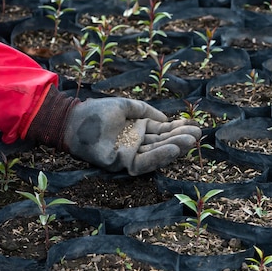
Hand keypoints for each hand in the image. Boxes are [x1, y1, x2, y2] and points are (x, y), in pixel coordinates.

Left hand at [26, 87, 200, 174]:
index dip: (178, 130)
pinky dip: (158, 157)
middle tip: (198, 134)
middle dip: (181, 139)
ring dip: (174, 149)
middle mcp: (136, 144)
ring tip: (190, 141)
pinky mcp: (121, 163)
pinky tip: (172, 149)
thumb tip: (166, 119)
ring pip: (157, 154)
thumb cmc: (96, 112)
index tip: (194, 126)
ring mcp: (130, 154)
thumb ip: (146, 111)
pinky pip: (143, 163)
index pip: (162, 132)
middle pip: (163, 144)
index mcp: (138, 130)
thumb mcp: (126, 106)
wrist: (73, 119)